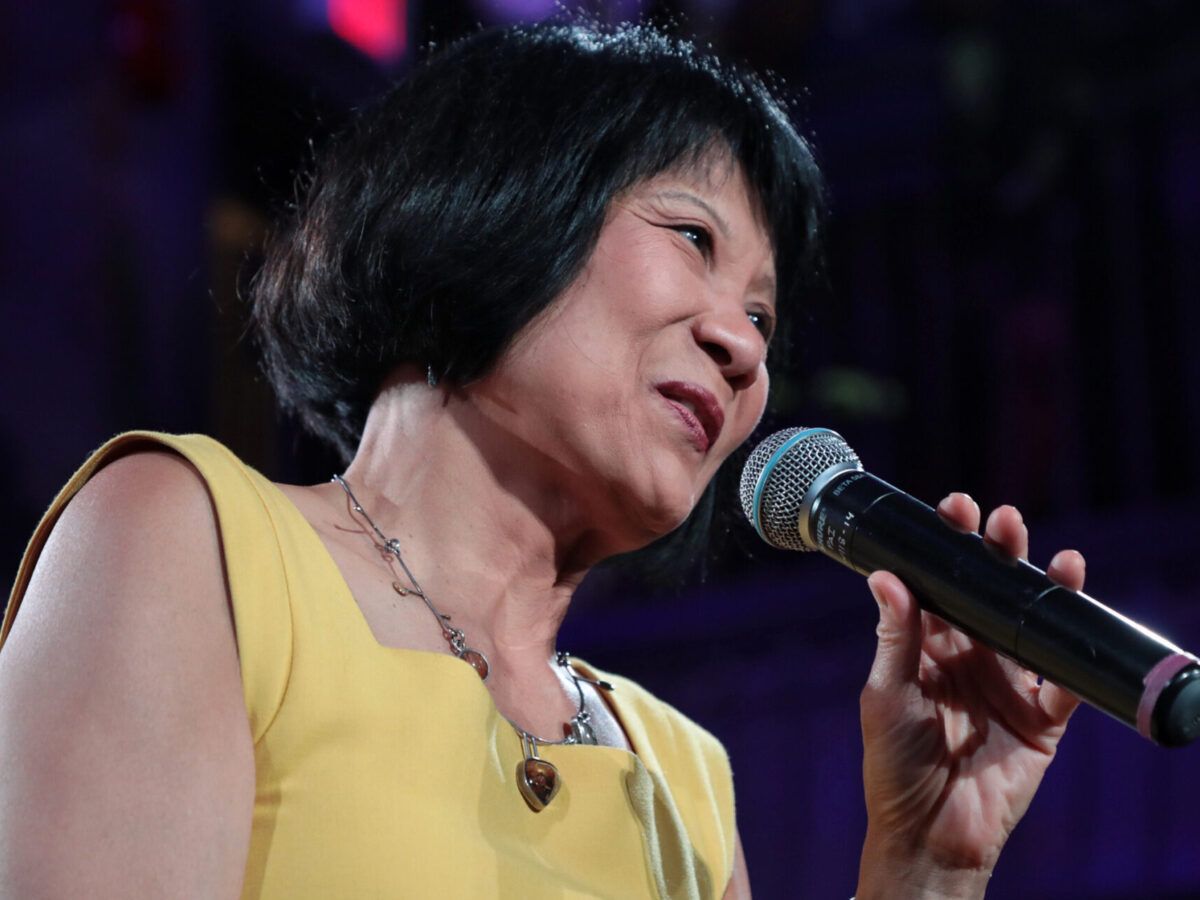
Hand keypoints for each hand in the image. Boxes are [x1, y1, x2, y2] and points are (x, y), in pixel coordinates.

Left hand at [855, 494, 1084, 899]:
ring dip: (1045, 589)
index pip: (941, 584)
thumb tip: (886, 576)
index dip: (949, 546)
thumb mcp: (887, 696)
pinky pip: (1065, 681)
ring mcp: (1008, 685)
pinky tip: (1079, 619)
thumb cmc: (894, 765)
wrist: (930, 835)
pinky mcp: (1042, 719)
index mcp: (927, 646)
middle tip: (1004, 520)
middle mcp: (970, 657)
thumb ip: (895, 639)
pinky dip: (1075, 655)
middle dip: (999, 554)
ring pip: (1033, 626)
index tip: (955, 508)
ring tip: (1055, 556)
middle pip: (990, 594)